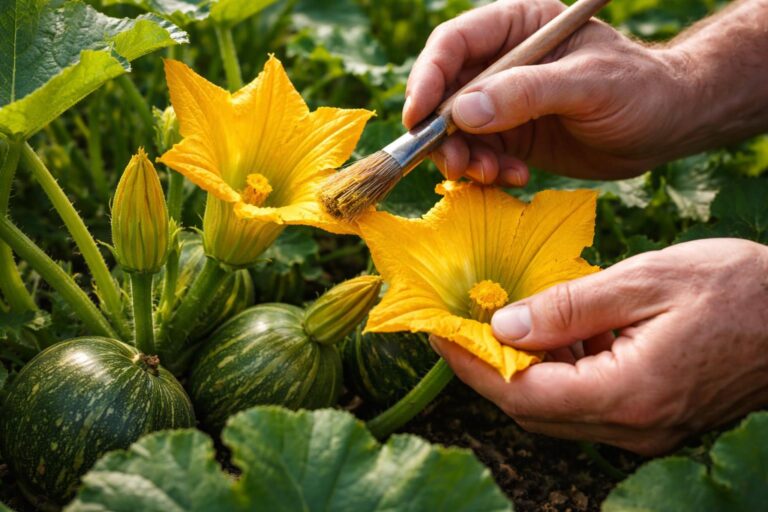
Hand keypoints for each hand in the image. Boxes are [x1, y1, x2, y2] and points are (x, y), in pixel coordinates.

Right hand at [405, 0, 695, 184]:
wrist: (667, 126)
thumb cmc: (638, 89)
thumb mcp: (587, 85)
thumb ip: (526, 94)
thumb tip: (461, 113)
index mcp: (517, 27)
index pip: (454, 44)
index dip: (428, 78)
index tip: (419, 119)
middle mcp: (502, 63)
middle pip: (444, 93)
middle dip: (442, 132)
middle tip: (454, 164)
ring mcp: (504, 102)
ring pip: (456, 132)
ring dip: (464, 158)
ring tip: (492, 175)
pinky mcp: (511, 137)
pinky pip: (479, 156)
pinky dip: (486, 173)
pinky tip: (516, 178)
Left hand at [430, 239, 767, 454]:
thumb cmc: (736, 288)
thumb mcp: (645, 280)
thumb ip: (568, 307)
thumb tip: (502, 326)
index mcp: (628, 393)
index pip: (521, 393)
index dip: (470, 364)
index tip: (436, 332)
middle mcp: (632, 426)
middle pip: (532, 409)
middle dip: (486, 368)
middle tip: (459, 323)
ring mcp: (644, 429)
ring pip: (555, 408)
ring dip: (521, 369)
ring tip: (500, 321)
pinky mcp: (652, 419)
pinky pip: (585, 403)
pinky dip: (558, 371)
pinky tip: (555, 332)